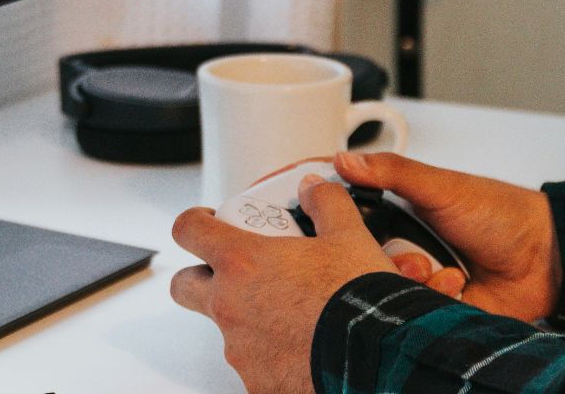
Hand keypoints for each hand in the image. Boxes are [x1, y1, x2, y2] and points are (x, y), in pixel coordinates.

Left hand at [172, 175, 400, 393]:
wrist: (380, 356)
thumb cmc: (359, 298)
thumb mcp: (349, 235)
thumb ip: (325, 203)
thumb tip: (314, 189)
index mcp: (243, 262)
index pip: (188, 230)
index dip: (194, 221)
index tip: (207, 222)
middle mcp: (230, 307)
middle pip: (185, 285)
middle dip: (202, 276)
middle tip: (236, 272)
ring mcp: (240, 349)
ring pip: (226, 327)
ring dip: (247, 316)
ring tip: (292, 312)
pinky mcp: (257, 382)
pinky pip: (254, 362)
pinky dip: (271, 351)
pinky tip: (303, 344)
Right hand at [332, 151, 559, 320]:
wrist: (545, 257)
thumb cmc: (500, 214)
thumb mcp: (442, 187)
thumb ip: (393, 172)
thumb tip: (346, 159)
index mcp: (401, 215)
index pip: (355, 224)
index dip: (345, 229)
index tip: (334, 227)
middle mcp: (407, 249)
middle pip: (365, 262)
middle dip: (382, 261)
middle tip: (411, 255)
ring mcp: (421, 281)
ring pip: (388, 292)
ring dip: (412, 282)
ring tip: (438, 271)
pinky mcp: (436, 310)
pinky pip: (414, 317)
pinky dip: (432, 303)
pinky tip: (455, 288)